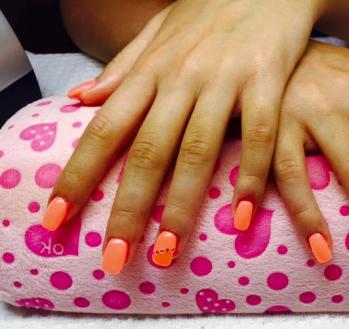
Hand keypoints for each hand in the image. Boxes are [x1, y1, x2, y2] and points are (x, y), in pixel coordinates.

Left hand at [44, 0, 323, 273]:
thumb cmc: (209, 11)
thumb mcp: (157, 34)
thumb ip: (121, 69)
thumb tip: (80, 100)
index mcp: (149, 71)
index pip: (103, 131)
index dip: (77, 178)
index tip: (57, 221)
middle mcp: (180, 79)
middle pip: (147, 153)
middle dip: (126, 210)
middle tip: (114, 259)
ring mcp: (224, 80)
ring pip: (197, 151)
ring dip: (181, 207)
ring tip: (168, 253)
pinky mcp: (266, 80)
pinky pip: (255, 135)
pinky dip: (248, 177)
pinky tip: (240, 218)